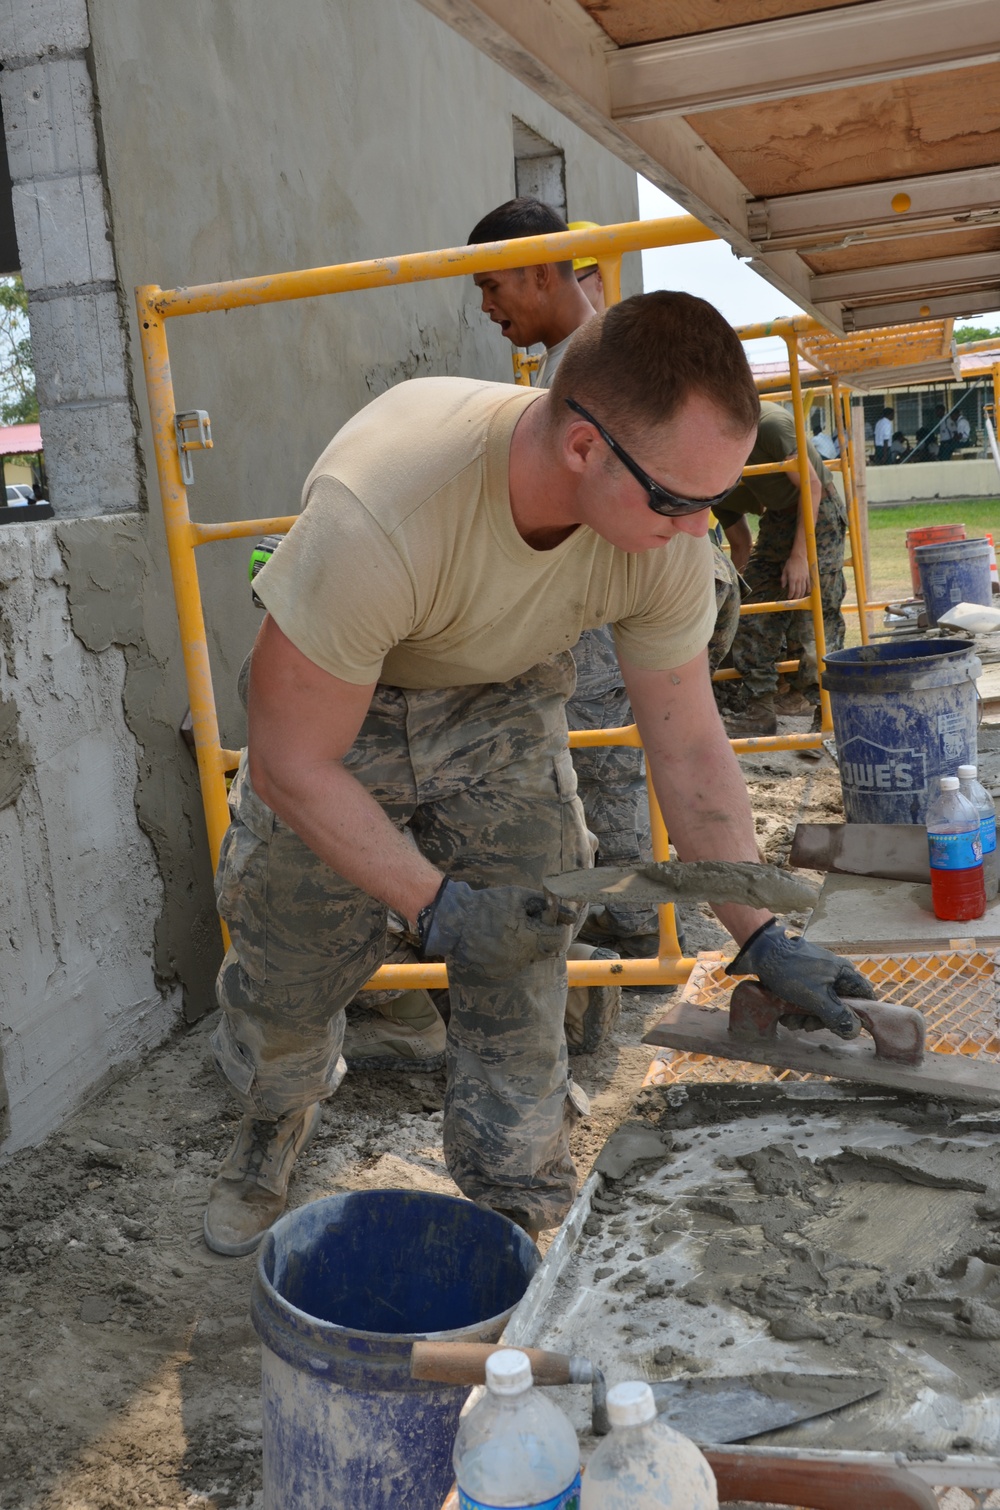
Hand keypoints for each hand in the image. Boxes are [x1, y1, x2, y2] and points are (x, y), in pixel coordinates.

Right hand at [418, 878, 575, 983]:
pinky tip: (500, 941)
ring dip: (530, 946)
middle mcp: (521, 957)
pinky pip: (516, 964)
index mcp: (528, 936)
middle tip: (534, 926)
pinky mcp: (499, 973)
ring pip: (532, 958)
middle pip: (549, 952)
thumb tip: (571, 916)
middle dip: (546, 938)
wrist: (455, 921)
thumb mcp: (520, 897)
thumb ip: (547, 906)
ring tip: (512, 931)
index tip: (554, 922)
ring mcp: (510, 967)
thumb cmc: (489, 904)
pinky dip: (514, 954)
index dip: (560, 929)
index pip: (560, 939)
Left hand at [725, 920, 873, 1038]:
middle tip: (807, 1025)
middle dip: (822, 1019)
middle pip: (839, 1005)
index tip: (847, 1026)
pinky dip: (796, 1009)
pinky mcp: (800, 979)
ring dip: (805, 1017)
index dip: (859, 1012)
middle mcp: (833, 974)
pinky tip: (784, 1015)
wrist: (760, 952)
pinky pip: (804, 999)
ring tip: (790, 1021)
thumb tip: (855, 1030)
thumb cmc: (791, 972)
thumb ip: (837, 1016)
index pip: (864, 994)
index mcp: (843, 973)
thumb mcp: (817, 998)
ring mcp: (816, 976)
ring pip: (819, 1004)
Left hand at [781, 549, 809, 601]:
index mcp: (792, 579)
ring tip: (799, 598)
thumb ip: (783, 579)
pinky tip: (807, 592)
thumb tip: (783, 587)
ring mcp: (804, 578)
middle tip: (794, 600)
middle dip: (796, 597)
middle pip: (798, 592)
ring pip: (804, 589)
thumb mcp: (784, 570)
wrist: (799, 556)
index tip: (789, 598)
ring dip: (801, 595)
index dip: (790, 595)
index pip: (792, 590)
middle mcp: (799, 579)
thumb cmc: (790, 563)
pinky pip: (809, 584)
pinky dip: (808, 589)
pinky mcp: (808, 576)